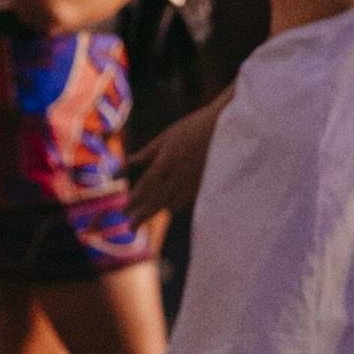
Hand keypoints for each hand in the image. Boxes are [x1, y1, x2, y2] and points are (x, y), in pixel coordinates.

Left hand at [125, 100, 222, 224]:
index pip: (145, 187)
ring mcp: (192, 182)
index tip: (124, 211)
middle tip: (130, 228)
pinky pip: (185, 200)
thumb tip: (128, 162)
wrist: (229, 127)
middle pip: (155, 201)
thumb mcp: (168, 135)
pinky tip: (170, 208)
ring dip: (157, 211)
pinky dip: (174, 206)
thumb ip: (148, 151)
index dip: (133, 200)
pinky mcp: (205, 184)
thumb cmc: (195, 126)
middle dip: (141, 216)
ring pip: (171, 204)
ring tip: (145, 219)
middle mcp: (177, 176)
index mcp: (165, 162)